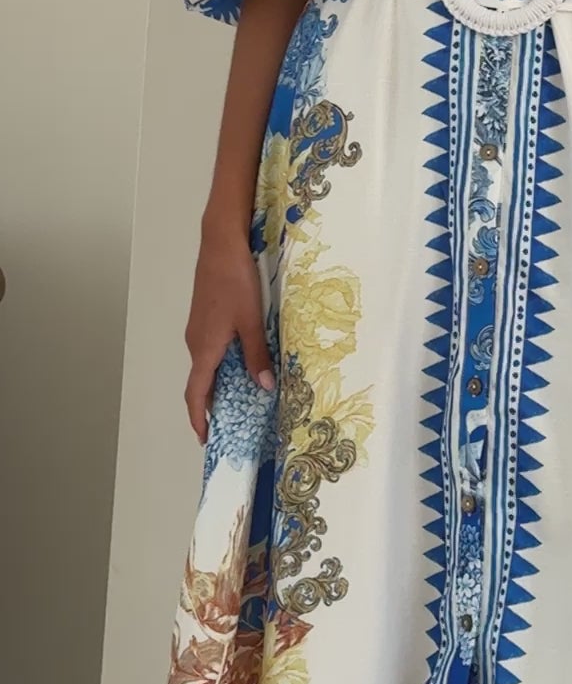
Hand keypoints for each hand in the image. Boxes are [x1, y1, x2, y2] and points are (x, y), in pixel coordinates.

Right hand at [183, 223, 273, 444]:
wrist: (220, 244)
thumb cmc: (235, 281)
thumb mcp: (251, 320)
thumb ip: (257, 354)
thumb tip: (265, 387)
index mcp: (204, 348)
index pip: (196, 393)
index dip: (199, 418)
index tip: (206, 439)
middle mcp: (195, 341)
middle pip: (200, 382)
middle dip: (212, 406)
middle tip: (230, 424)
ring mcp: (198, 328)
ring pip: (206, 364)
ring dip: (218, 383)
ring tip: (240, 397)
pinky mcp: (205, 315)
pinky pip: (209, 349)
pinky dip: (221, 364)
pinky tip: (241, 362)